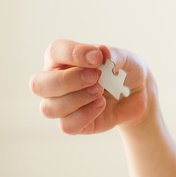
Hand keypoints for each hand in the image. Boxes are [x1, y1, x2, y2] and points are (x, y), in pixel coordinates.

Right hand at [29, 39, 151, 134]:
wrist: (136, 94)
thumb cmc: (123, 70)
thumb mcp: (125, 57)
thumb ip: (113, 55)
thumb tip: (101, 52)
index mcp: (62, 58)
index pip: (55, 51)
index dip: (74, 53)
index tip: (98, 57)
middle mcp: (54, 81)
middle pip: (39, 84)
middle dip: (67, 81)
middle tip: (95, 77)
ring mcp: (60, 104)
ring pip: (49, 108)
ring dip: (77, 99)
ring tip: (100, 91)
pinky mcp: (72, 124)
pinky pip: (67, 125)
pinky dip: (85, 115)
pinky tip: (101, 104)